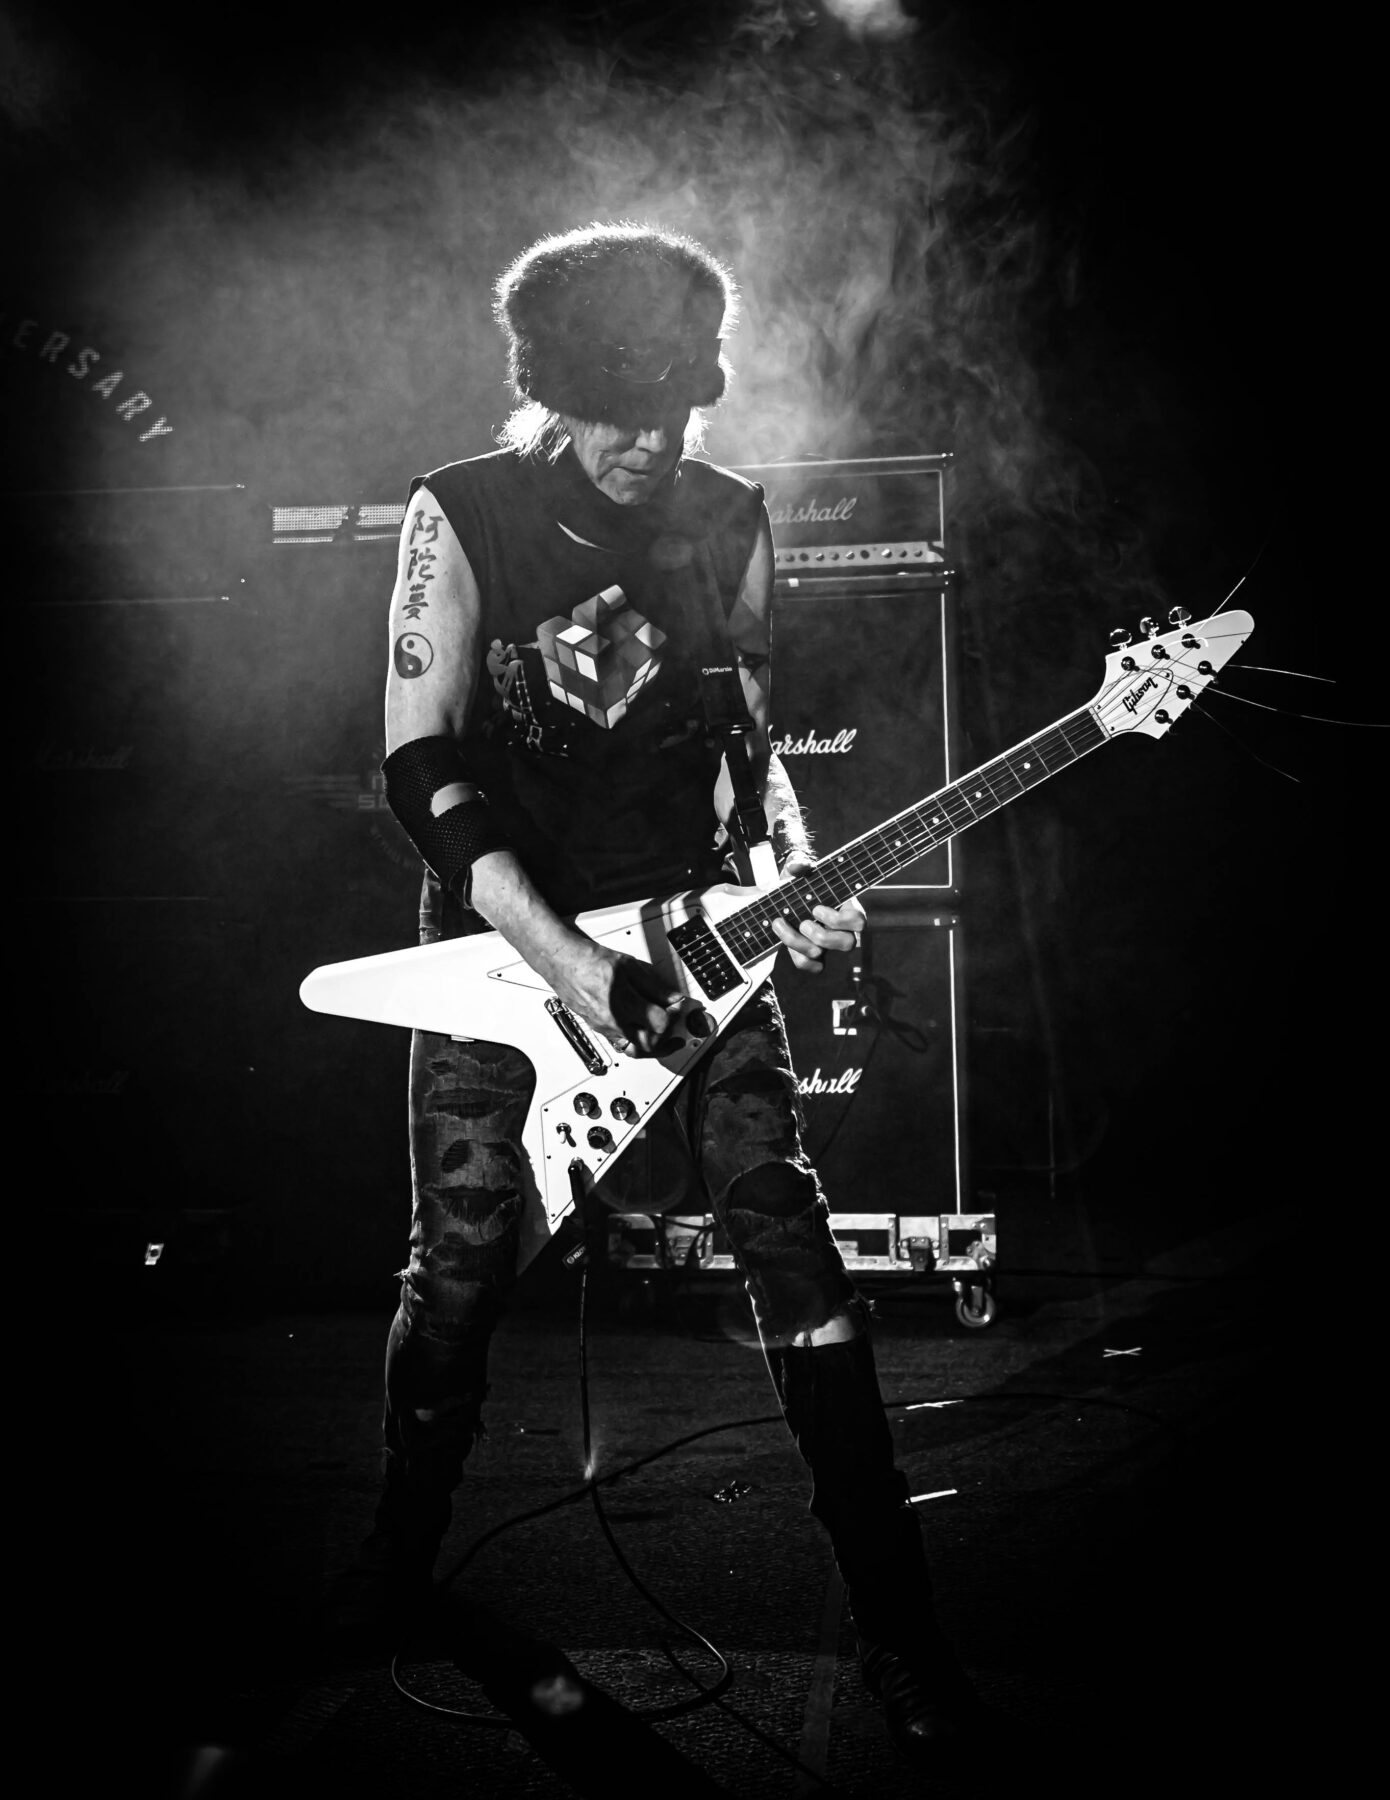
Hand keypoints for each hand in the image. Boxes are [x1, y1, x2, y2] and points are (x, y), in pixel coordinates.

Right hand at [547, 938, 684, 1057]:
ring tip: (667, 1040)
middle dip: (668, 1038)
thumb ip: (654, 985)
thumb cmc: (591, 961)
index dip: (674, 1015)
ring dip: (654, 1047)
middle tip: (678, 1029)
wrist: (564, 963)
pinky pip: (622, 1045)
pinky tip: (644, 1034)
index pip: (660, 1023)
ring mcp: (605, 1028)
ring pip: (636, 1050)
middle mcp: (614, 1021)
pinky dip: (637, 1043)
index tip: (677, 1007)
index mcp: (623, 1002)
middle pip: (650, 1044)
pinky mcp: (600, 1029)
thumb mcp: (630, 966)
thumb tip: (673, 998)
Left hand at [770, 852, 865, 974]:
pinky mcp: (816, 959)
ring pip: (822, 955)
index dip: (839, 920)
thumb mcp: (797, 871)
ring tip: (780, 924)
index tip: (816, 908)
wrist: (781, 900)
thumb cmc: (798, 885)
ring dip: (797, 942)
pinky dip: (794, 955)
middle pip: (846, 944)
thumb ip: (799, 863)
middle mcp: (843, 931)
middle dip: (821, 935)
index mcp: (847, 909)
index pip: (858, 921)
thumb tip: (798, 866)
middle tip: (803, 922)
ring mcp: (829, 947)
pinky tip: (782, 938)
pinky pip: (810, 966)